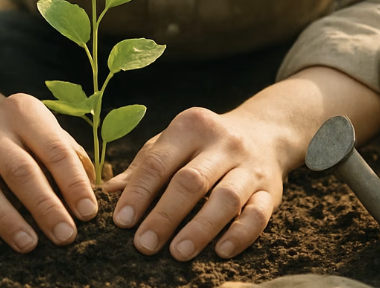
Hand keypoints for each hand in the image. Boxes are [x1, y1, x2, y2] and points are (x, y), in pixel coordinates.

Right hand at [0, 93, 97, 251]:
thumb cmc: (22, 133)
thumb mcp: (46, 130)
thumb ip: (70, 154)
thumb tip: (93, 189)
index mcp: (23, 111)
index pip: (54, 149)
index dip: (73, 183)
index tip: (87, 212)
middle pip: (20, 171)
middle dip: (45, 206)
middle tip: (65, 235)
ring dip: (9, 220)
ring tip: (30, 244)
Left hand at [102, 105, 288, 260]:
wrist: (264, 131)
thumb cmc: (204, 143)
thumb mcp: (173, 142)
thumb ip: (144, 166)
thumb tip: (109, 192)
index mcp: (191, 127)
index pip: (159, 161)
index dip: (139, 192)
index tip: (121, 222)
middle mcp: (222, 142)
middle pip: (191, 180)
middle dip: (165, 215)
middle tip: (144, 245)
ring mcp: (249, 166)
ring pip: (226, 198)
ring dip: (200, 228)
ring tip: (177, 253)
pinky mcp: (270, 190)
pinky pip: (258, 214)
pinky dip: (240, 234)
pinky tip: (221, 251)